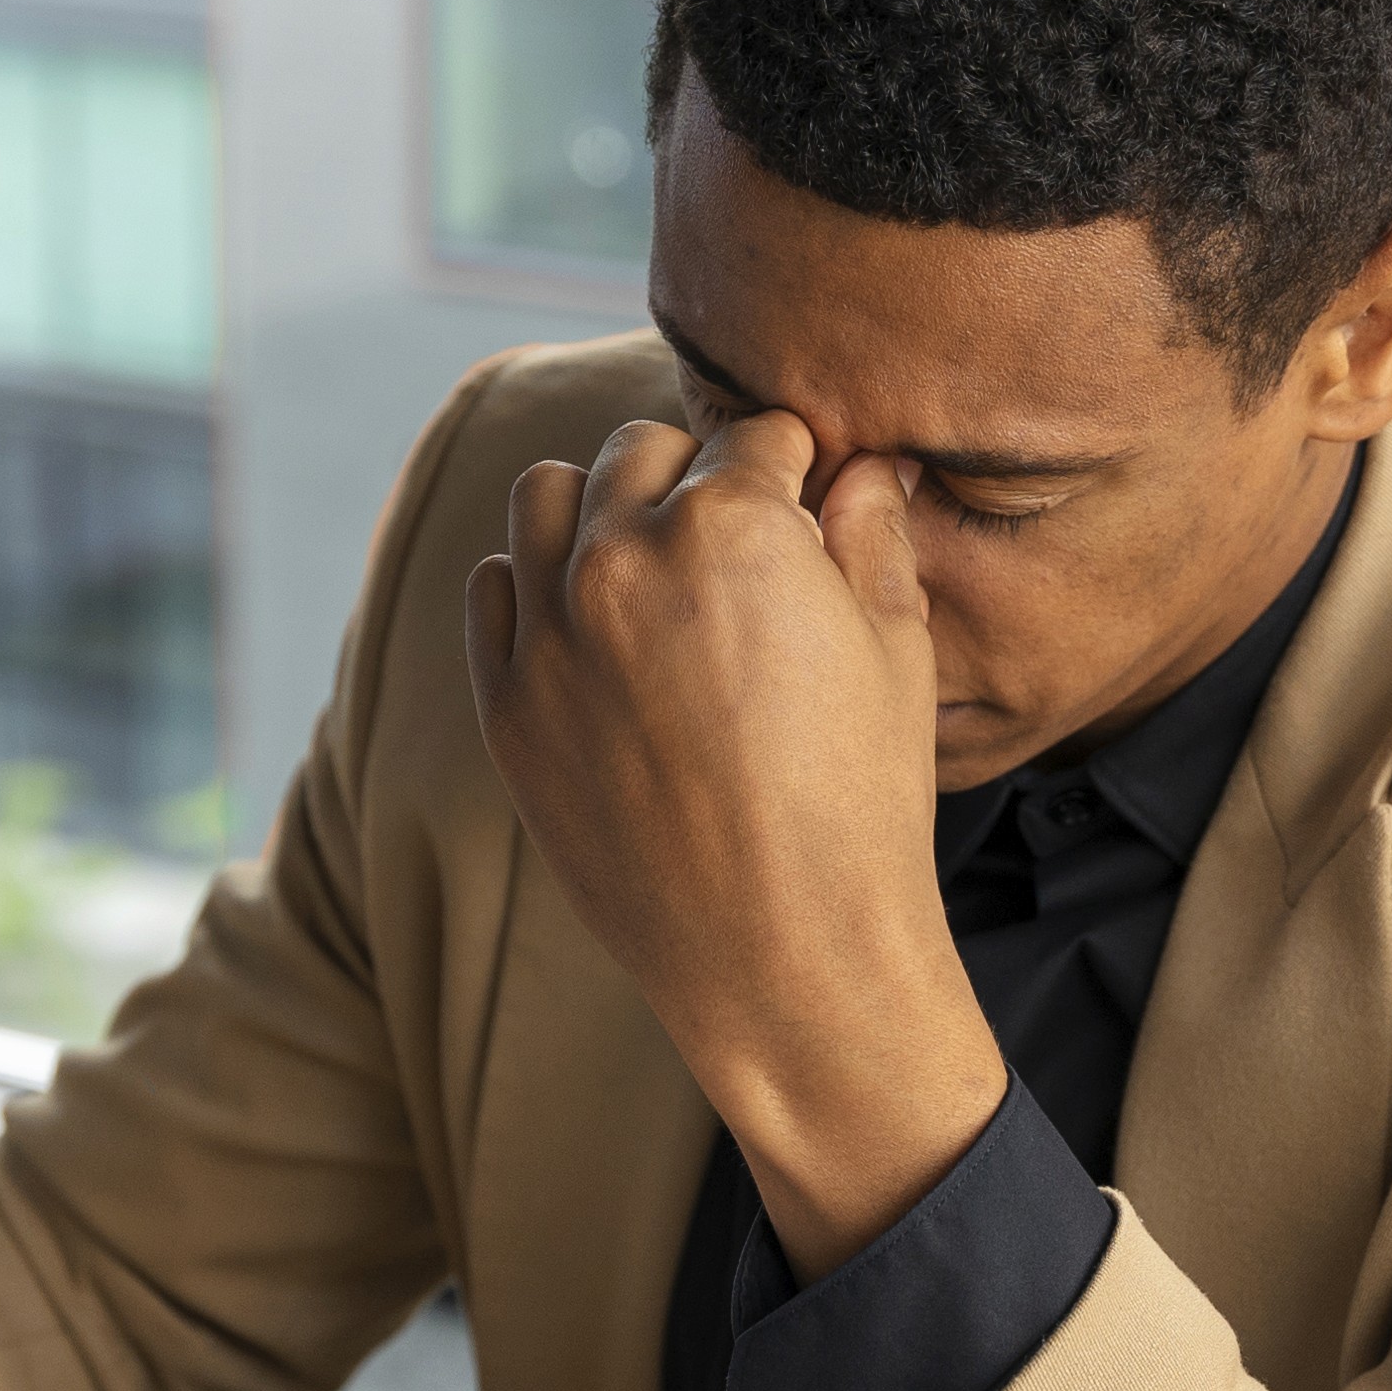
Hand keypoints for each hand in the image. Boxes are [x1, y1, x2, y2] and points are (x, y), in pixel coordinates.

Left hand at [466, 409, 1005, 1274]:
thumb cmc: (859, 804)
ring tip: (651, 563)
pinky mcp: (507, 703)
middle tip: (735, 539)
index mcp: (732, 525)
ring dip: (602, 508)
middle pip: (643, 452)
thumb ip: (871, 534)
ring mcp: (550, 631)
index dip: (794, 466)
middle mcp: (622, 557)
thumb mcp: (895, 652)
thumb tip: (866, 466)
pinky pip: (496, 589)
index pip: (756, 436)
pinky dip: (540, 585)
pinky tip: (593, 624)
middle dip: (694, 477)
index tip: (806, 499)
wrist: (783, 954)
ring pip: (548, 495)